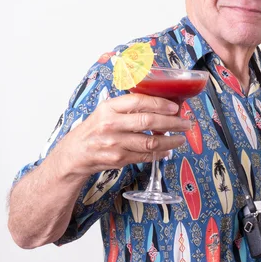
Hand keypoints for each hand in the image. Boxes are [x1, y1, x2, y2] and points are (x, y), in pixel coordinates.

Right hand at [59, 93, 190, 177]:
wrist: (74, 154)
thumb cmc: (93, 130)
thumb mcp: (105, 111)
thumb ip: (127, 107)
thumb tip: (159, 104)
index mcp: (108, 108)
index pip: (139, 102)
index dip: (160, 103)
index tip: (174, 107)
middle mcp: (111, 125)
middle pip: (149, 122)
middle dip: (172, 123)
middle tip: (186, 123)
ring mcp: (115, 144)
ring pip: (150, 142)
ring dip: (171, 140)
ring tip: (181, 138)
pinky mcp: (119, 159)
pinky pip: (145, 156)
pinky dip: (160, 153)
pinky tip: (167, 150)